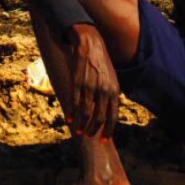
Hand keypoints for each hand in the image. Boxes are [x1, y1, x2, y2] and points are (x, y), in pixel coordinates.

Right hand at [64, 23, 120, 137]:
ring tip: (79, 131)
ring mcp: (90, 86)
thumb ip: (110, 95)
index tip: (103, 140)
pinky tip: (70, 119)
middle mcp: (103, 90)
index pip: (112, 116)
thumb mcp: (112, 78)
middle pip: (98, 117)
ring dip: (81, 125)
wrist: (90, 44)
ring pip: (85, 112)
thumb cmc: (101, 63)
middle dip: (93, 130)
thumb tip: (107, 112)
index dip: (108, 130)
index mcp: (114, 91)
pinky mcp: (77, 82)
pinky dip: (72, 113)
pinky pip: (74, 102)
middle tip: (88, 136)